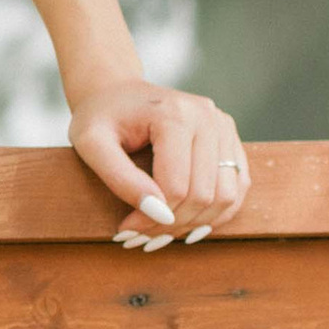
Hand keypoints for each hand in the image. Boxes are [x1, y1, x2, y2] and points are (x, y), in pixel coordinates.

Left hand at [66, 81, 249, 248]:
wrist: (116, 91)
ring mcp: (223, 125)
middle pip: (204, 194)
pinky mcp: (229, 137)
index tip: (125, 230)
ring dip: (196, 223)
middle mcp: (207, 116)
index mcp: (174, 114)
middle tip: (142, 237)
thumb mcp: (91, 145)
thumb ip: (121, 179)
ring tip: (162, 232)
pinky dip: (216, 212)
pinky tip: (186, 222)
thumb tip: (159, 213)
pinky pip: (237, 186)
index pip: (176, 187)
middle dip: (173, 224)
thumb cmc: (99, 117)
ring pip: (226, 195)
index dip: (152, 219)